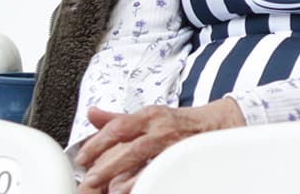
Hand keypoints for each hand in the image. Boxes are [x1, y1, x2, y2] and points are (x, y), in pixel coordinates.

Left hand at [76, 99, 243, 193]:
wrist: (218, 122)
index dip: (97, 143)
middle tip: (90, 179)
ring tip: (113, 190)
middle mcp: (162, 128)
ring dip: (129, 179)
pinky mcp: (186, 158)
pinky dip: (151, 181)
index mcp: (149, 116)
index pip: (119, 127)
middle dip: (109, 165)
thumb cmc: (179, 122)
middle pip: (132, 147)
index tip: (82, 157)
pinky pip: (166, 172)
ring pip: (150, 162)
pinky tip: (140, 189)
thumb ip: (117, 118)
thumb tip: (91, 113)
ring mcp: (175, 145)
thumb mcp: (148, 115)